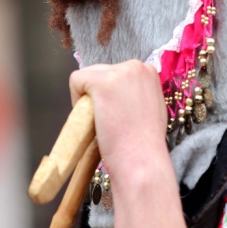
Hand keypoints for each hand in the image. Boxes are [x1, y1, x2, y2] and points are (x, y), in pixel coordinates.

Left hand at [68, 60, 185, 227]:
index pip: (117, 73)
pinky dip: (75, 100)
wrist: (142, 161)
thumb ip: (138, 93)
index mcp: (148, 71)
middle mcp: (136, 66)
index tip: (117, 115)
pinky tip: (90, 119)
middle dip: (98, 95)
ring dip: (87, 99)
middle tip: (108, 122)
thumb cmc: (145, 144)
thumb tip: (122, 93)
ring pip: (87, 77)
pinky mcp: (101, 82)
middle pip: (101, 72)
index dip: (111, 95)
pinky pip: (76, 81)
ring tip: (102, 122)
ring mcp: (119, 72)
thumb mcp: (150, 107)